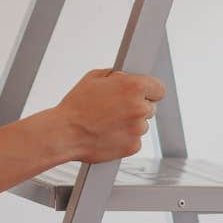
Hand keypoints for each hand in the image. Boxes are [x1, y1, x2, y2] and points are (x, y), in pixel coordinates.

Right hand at [48, 68, 165, 162]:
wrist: (64, 133)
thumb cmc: (75, 107)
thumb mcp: (93, 78)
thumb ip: (116, 75)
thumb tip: (125, 77)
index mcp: (133, 87)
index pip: (158, 88)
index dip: (149, 91)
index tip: (143, 94)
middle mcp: (140, 108)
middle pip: (150, 107)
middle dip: (136, 106)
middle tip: (116, 108)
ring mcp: (138, 129)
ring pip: (142, 125)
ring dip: (130, 124)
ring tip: (107, 122)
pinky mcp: (133, 146)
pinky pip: (134, 140)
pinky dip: (124, 138)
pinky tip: (108, 133)